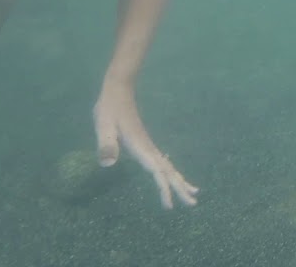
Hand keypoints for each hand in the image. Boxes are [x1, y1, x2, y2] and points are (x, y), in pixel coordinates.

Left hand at [93, 81, 198, 208]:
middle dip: (180, 188)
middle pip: (168, 171)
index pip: (156, 171)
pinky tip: (173, 174)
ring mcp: (148, 146)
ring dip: (179, 181)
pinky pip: (163, 162)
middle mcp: (148, 148)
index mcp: (140, 147)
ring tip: (192, 192)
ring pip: (168, 167)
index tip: (169, 205)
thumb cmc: (109, 108)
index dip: (163, 188)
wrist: (119, 89)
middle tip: (192, 204)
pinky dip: (171, 171)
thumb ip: (106, 144)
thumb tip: (108, 164)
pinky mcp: (146, 143)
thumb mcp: (103, 126)